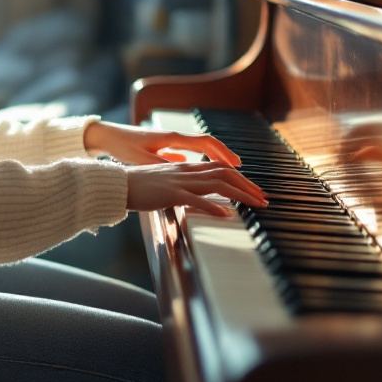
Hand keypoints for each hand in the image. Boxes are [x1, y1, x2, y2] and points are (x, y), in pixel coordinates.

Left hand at [83, 120, 241, 166]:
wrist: (106, 136)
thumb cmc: (122, 145)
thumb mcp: (141, 158)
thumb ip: (162, 164)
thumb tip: (182, 168)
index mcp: (171, 137)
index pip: (205, 142)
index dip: (223, 153)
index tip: (237, 164)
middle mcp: (174, 138)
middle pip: (209, 146)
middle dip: (227, 158)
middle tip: (243, 172)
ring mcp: (170, 142)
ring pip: (201, 150)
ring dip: (217, 160)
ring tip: (231, 173)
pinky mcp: (165, 147)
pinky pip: (190, 153)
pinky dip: (202, 161)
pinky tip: (207, 172)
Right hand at [126, 161, 266, 216]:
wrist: (117, 184)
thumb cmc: (136, 186)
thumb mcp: (162, 182)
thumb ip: (179, 185)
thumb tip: (192, 193)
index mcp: (185, 168)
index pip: (219, 168)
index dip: (240, 178)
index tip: (253, 190)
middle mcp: (186, 171)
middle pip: (225, 173)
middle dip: (248, 186)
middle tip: (264, 198)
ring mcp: (179, 181)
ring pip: (218, 184)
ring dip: (241, 194)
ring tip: (256, 205)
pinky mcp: (171, 193)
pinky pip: (197, 199)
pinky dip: (214, 206)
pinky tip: (227, 214)